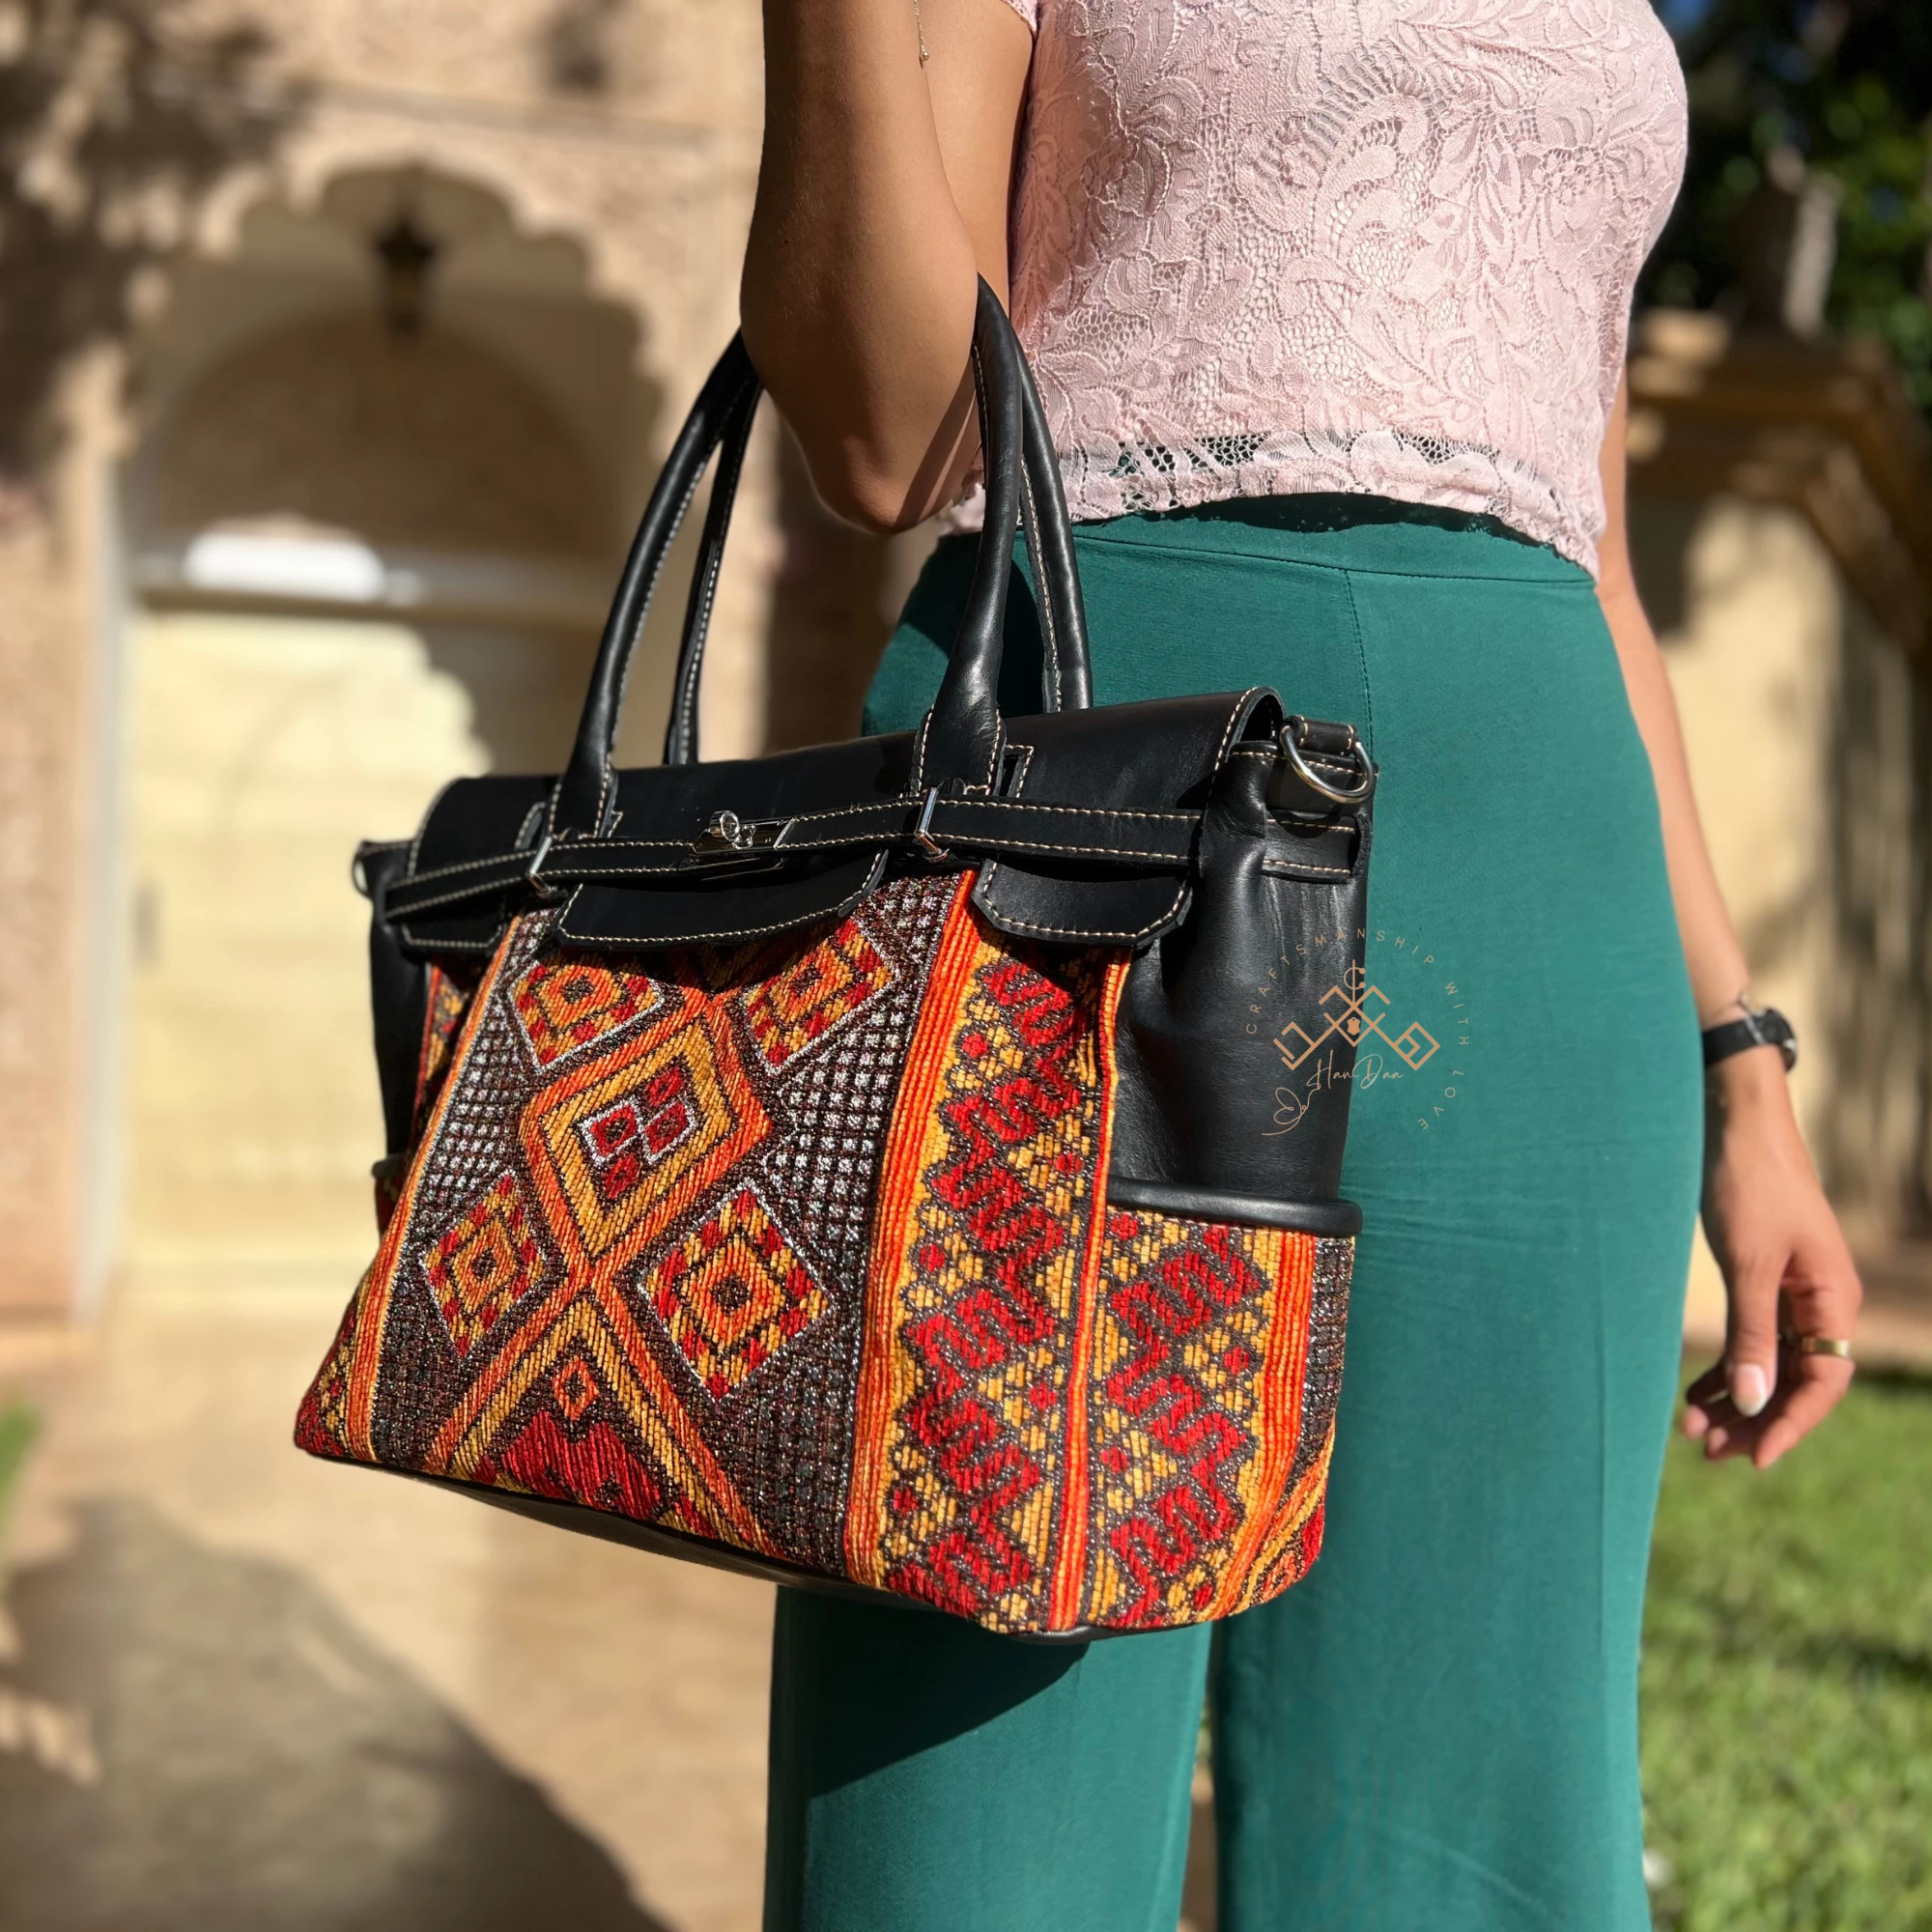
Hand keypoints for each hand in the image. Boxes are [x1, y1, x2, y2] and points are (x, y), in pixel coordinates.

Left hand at [1684, 1049, 1861, 1467]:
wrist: (1733, 1121)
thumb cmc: (1748, 1183)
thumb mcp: (1749, 1263)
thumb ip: (1753, 1333)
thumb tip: (1754, 1402)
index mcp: (1833, 1298)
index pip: (1823, 1381)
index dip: (1789, 1423)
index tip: (1753, 1457)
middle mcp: (1820, 1301)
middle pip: (1795, 1378)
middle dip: (1754, 1417)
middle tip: (1706, 1450)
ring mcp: (1791, 1290)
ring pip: (1770, 1362)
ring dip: (1735, 1397)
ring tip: (1691, 1429)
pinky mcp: (1761, 1278)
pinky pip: (1752, 1338)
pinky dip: (1726, 1366)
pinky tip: (1694, 1393)